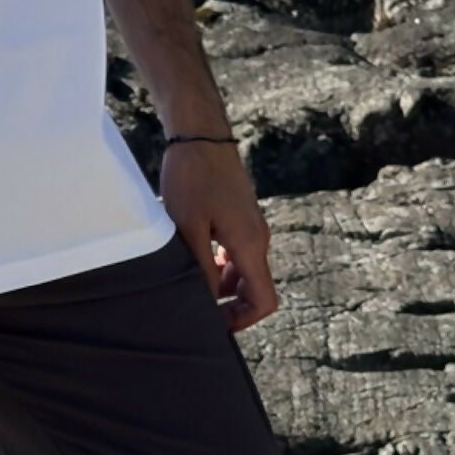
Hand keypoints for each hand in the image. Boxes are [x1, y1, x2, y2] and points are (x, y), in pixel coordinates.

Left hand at [158, 137, 280, 331]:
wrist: (199, 133)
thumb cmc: (192, 177)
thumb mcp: (189, 227)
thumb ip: (201, 268)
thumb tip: (208, 301)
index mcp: (250, 244)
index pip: (264, 300)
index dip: (242, 319)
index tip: (213, 322)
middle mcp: (258, 237)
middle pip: (254, 287)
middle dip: (229, 303)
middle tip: (195, 304)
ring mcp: (251, 224)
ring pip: (244, 269)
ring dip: (222, 282)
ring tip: (189, 279)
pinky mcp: (241, 213)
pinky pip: (238, 250)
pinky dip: (221, 262)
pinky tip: (196, 255)